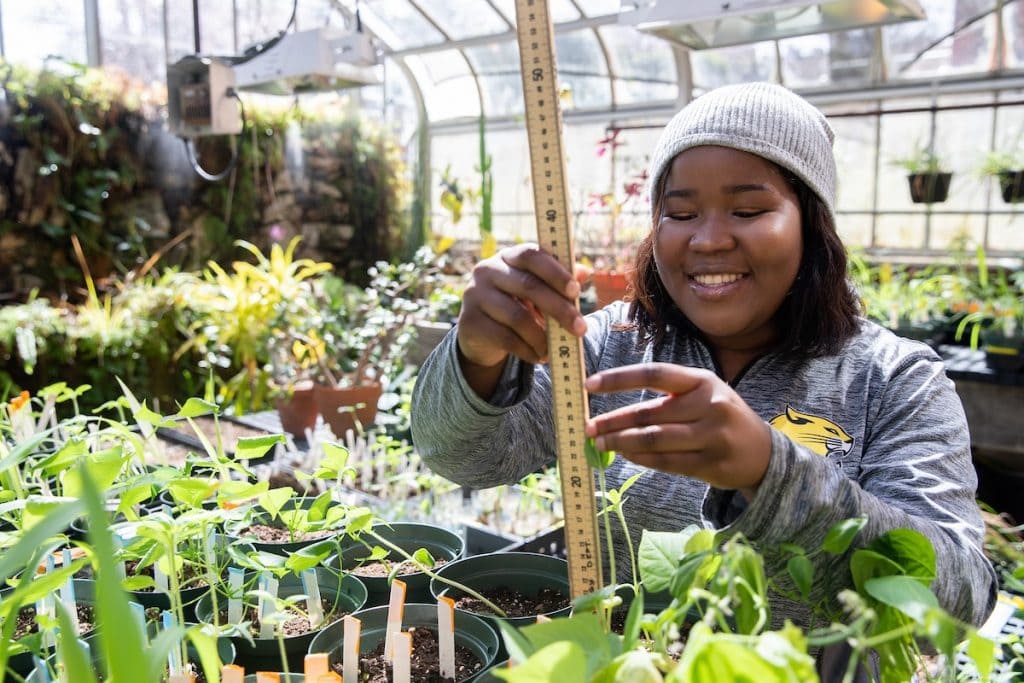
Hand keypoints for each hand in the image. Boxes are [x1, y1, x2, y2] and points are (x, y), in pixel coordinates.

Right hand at [457, 243, 586, 368]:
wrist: (480, 333)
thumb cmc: (516, 305)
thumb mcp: (537, 291)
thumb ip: (559, 281)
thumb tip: (585, 272)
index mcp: (507, 256)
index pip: (531, 255)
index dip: (555, 272)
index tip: (576, 291)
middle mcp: (487, 270)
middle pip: (528, 286)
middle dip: (559, 309)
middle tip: (580, 328)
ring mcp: (474, 295)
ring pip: (517, 317)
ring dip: (542, 337)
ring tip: (555, 350)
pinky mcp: (469, 322)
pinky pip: (505, 338)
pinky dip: (528, 350)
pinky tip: (540, 357)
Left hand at [584, 363, 771, 497]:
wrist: (764, 453)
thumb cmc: (722, 417)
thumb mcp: (704, 394)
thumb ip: (667, 398)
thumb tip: (615, 410)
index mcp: (702, 380)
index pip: (654, 374)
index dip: (619, 379)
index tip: (590, 384)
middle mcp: (709, 405)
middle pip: (649, 413)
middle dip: (613, 421)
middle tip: (588, 427)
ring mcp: (712, 436)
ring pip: (654, 440)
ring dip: (621, 442)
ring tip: (600, 443)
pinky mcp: (711, 465)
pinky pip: (666, 462)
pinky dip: (641, 459)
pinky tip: (625, 455)